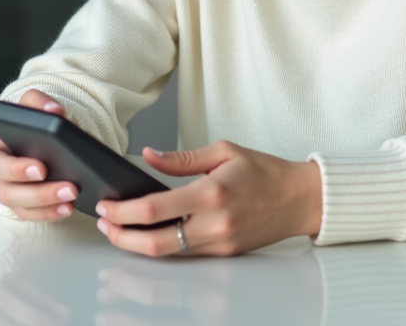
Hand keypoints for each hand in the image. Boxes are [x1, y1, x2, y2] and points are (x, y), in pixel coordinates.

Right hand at [0, 89, 77, 221]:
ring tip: (74, 195)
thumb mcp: (31, 108)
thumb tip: (53, 110)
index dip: (15, 169)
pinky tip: (69, 207)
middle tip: (69, 186)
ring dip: (49, 204)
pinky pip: (33, 216)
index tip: (41, 167)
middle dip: (39, 192)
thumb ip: (38, 103)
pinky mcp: (24, 207)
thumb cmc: (29, 127)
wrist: (34, 141)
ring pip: (22, 207)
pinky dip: (51, 214)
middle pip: (9, 192)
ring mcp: (11, 195)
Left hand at [94, 140, 322, 256]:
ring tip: (120, 232)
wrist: (300, 199)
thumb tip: (148, 156)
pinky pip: (185, 255)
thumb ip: (181, 159)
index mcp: (212, 194)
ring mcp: (220, 244)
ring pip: (167, 255)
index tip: (106, 206)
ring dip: (137, 246)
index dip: (123, 211)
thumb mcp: (224, 151)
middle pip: (154, 243)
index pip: (155, 209)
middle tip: (105, 225)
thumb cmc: (266, 172)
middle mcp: (215, 224)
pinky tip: (149, 235)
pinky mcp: (225, 254)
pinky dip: (162, 248)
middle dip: (122, 237)